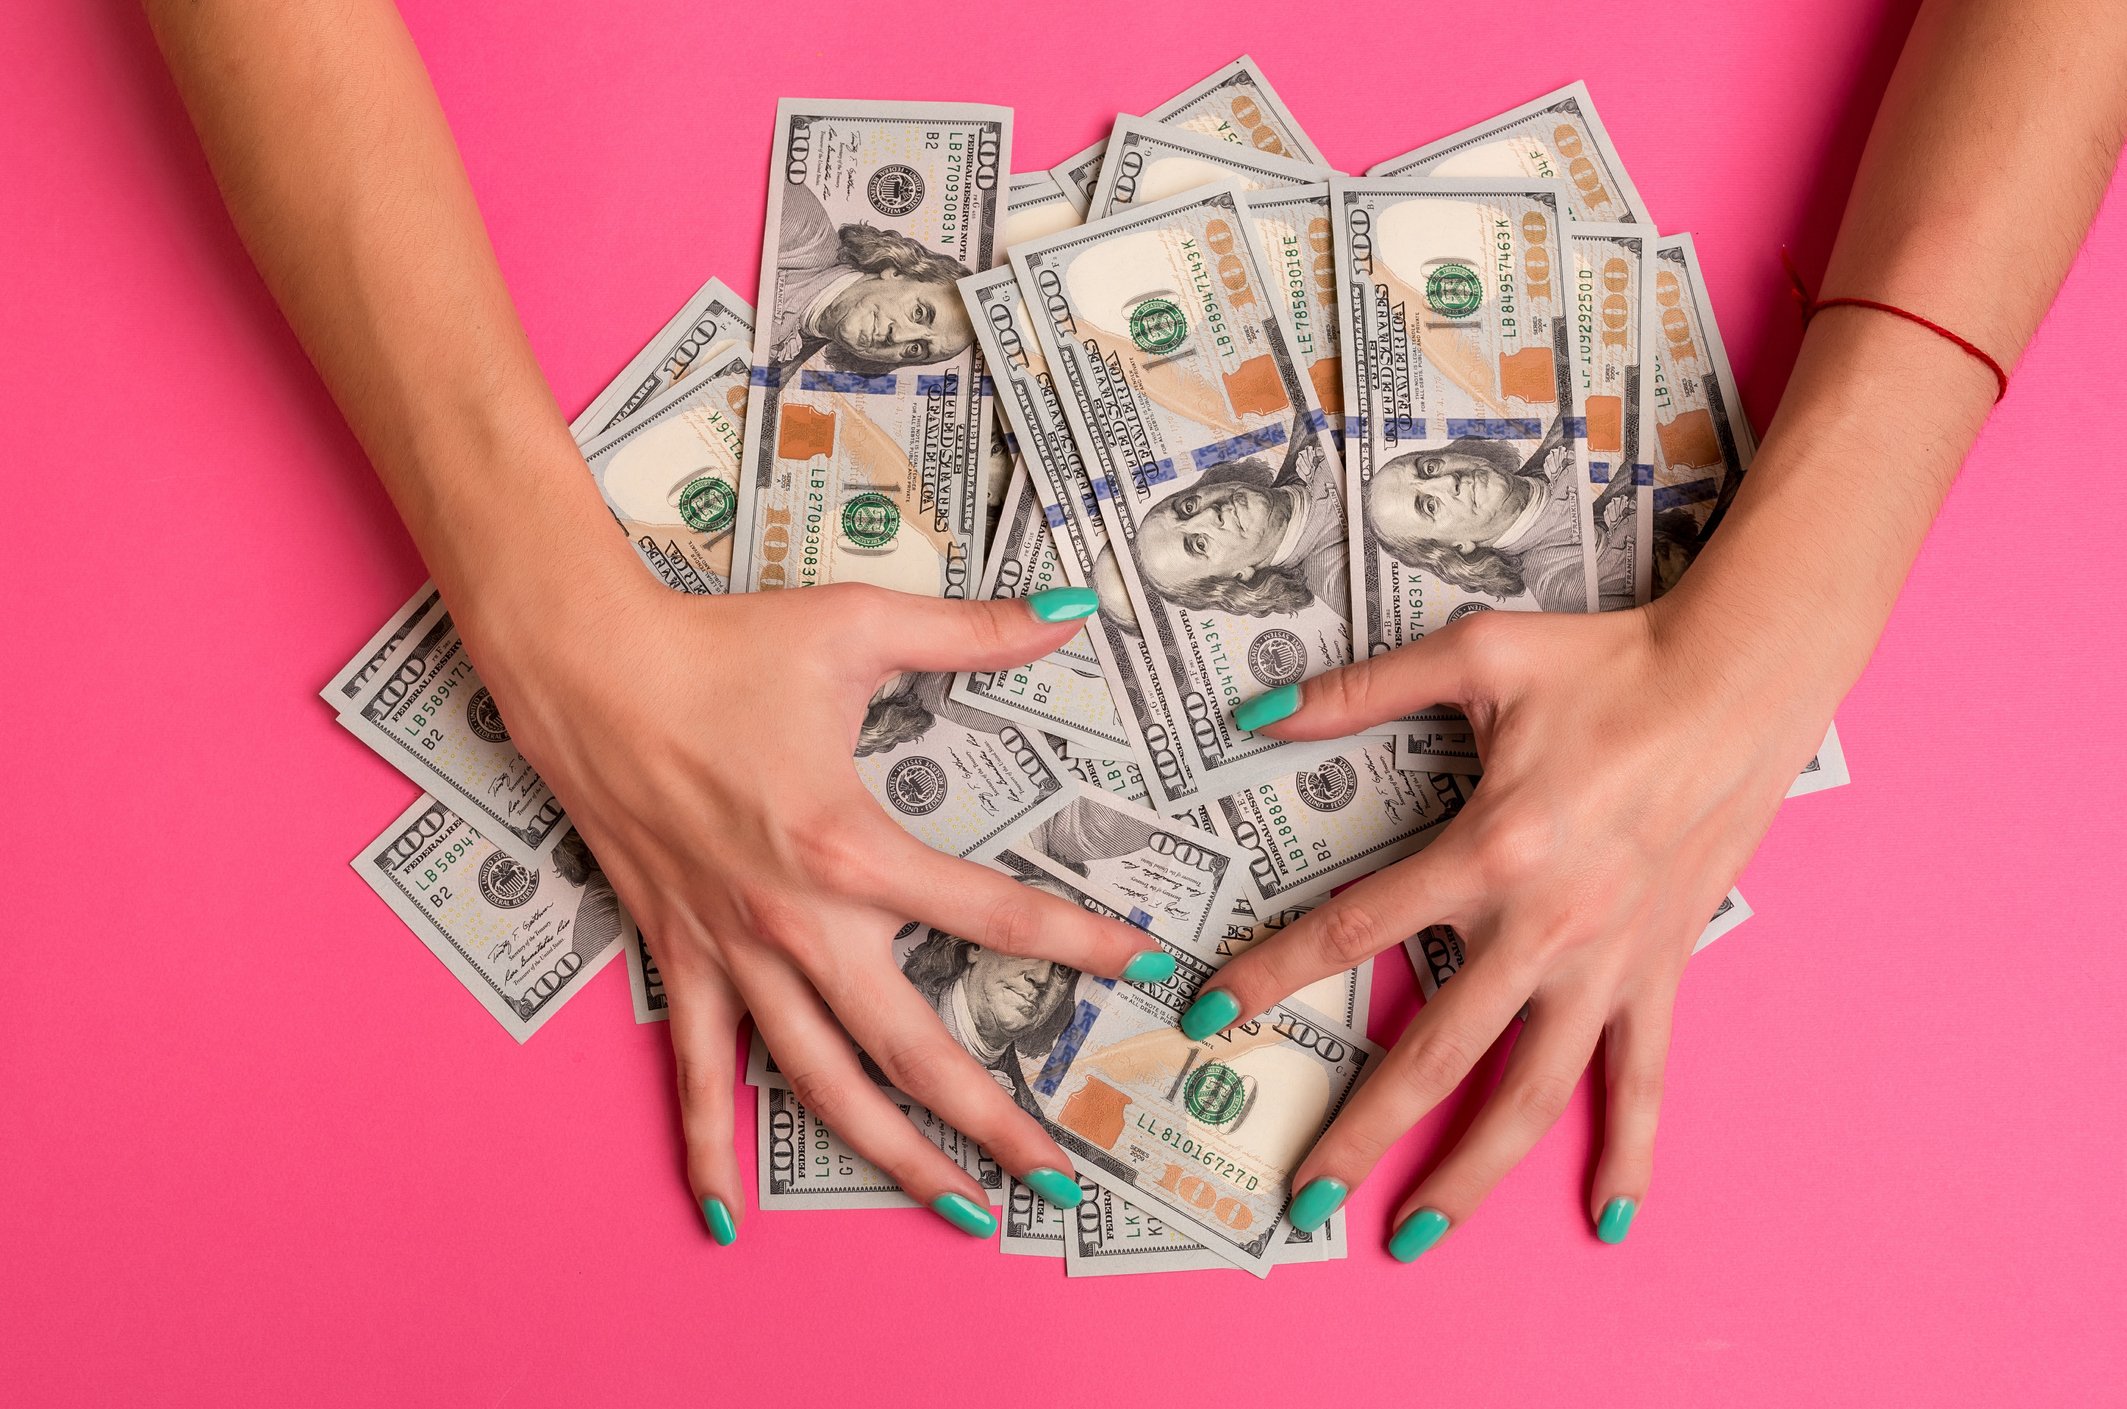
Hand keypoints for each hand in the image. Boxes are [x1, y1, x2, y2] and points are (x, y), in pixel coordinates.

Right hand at [459, 567, 1156, 1243]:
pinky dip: (710, 1147)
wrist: (586, 667)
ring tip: (955, 1211)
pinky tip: (727, 1216)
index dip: (1076, 943)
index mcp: (851, 846)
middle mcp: (796, 922)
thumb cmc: (721, 646)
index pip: (992, 916)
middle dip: (993, 1122)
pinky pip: (697, 1072)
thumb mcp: (859, 622)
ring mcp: (734, 953)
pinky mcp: (681, 958)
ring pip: (821, 1086)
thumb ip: (973, 630)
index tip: (1138, 962)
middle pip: (913, 1049)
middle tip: (1059, 1182)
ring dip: (891, 1157)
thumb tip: (1070, 608)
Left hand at [1200, 601, 1833, 1255]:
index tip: (1209, 1018)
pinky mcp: (1660, 970)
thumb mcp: (1474, 655)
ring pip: (1531, 1093)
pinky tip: (1608, 1215)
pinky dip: (1627, 1150)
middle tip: (1301, 1200)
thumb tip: (1260, 714)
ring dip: (1472, 1174)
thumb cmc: (1606, 665)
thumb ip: (1360, 692)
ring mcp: (1607, 962)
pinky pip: (1643, 1077)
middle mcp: (1544, 927)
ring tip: (1416, 1235)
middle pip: (1435, 1053)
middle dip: (1362, 1132)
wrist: (1740, 681)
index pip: (1352, 929)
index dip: (1273, 976)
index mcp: (1487, 850)